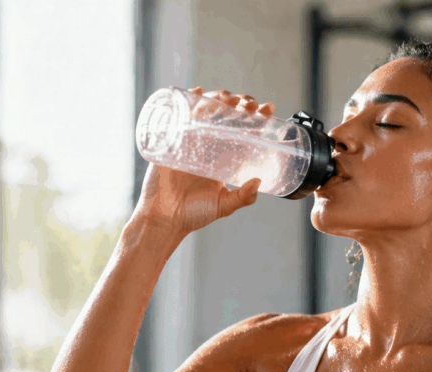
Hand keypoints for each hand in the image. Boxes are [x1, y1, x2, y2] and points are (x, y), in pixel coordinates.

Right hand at [132, 87, 275, 235]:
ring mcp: (190, 139)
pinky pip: (180, 114)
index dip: (257, 115)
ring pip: (207, 109)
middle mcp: (209, 144)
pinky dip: (189, 99)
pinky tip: (199, 92)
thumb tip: (258, 182)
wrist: (164, 219)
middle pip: (227, 113)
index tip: (268, 108)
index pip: (244, 128)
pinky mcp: (172, 140)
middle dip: (241, 103)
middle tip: (250, 106)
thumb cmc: (193, 213)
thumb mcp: (223, 206)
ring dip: (220, 97)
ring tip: (231, 100)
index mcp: (224, 155)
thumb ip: (242, 198)